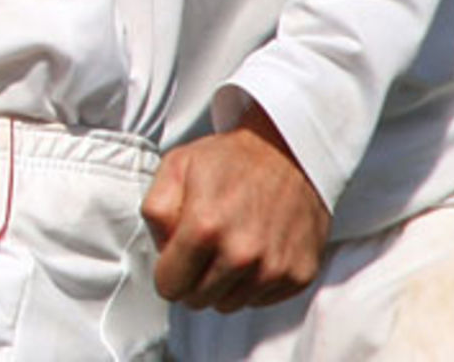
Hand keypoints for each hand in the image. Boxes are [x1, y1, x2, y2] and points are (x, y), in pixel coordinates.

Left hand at [141, 104, 329, 312]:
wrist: (287, 151)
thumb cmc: (230, 159)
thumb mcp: (176, 166)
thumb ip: (155, 211)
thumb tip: (162, 251)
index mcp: (204, 227)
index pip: (170, 286)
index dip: (168, 272)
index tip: (176, 256)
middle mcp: (241, 254)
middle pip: (198, 300)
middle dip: (193, 277)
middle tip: (204, 245)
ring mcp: (273, 268)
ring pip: (229, 304)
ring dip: (224, 281)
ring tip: (231, 242)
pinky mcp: (298, 275)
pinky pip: (260, 300)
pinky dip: (253, 281)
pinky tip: (255, 247)